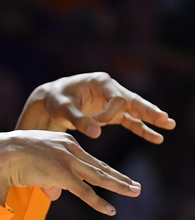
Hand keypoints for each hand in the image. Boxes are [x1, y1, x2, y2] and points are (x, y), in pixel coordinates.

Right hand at [0, 130, 140, 212]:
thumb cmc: (9, 158)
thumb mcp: (32, 165)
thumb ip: (47, 180)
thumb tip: (56, 196)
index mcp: (64, 141)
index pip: (87, 159)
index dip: (102, 170)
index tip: (114, 178)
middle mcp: (70, 149)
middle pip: (99, 166)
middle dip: (118, 177)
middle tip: (135, 186)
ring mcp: (67, 162)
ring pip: (99, 176)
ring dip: (119, 186)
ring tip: (135, 192)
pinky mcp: (62, 175)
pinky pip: (84, 191)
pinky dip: (98, 202)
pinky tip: (110, 210)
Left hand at [17, 72, 174, 142]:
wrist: (50, 101)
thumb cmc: (55, 101)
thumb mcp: (63, 109)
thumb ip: (78, 120)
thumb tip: (96, 134)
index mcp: (100, 82)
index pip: (116, 99)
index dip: (108, 115)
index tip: (95, 125)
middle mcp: (110, 89)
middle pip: (134, 100)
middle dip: (148, 110)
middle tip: (164, 119)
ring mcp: (112, 101)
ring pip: (135, 110)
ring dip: (150, 119)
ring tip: (168, 125)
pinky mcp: (111, 112)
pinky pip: (129, 120)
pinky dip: (141, 128)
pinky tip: (155, 137)